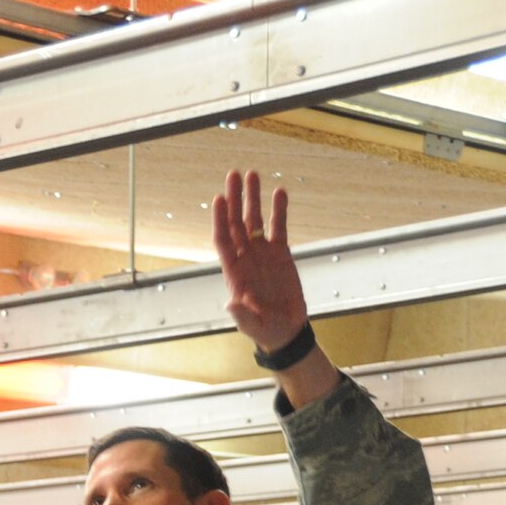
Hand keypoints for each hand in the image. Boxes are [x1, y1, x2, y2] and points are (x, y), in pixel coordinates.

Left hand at [212, 168, 306, 354]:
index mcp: (234, 272)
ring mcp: (261, 253)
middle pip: (236, 223)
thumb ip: (242, 314)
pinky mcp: (280, 253)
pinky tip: (279, 192)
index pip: (223, 240)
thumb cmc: (265, 329)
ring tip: (253, 174)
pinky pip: (278, 227)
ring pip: (254, 220)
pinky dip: (278, 210)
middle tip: (234, 175)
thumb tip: (231, 303)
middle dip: (234, 199)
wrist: (285, 330)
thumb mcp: (252, 325)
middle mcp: (245, 258)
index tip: (219, 199)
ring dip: (253, 198)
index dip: (220, 220)